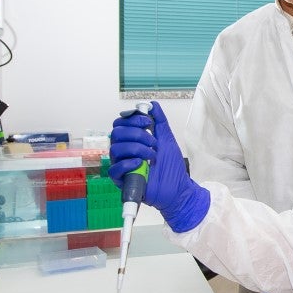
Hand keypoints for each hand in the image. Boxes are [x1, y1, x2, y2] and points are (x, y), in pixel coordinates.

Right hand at [109, 101, 210, 231]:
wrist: (177, 188)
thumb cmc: (171, 165)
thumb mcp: (166, 139)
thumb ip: (159, 121)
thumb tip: (152, 105)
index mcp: (131, 140)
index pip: (120, 124)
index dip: (132, 119)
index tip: (148, 122)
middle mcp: (124, 151)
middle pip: (116, 133)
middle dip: (136, 134)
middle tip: (153, 142)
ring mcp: (122, 165)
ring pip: (115, 149)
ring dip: (137, 148)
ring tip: (152, 155)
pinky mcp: (122, 180)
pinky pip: (114, 169)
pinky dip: (127, 163)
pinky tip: (140, 163)